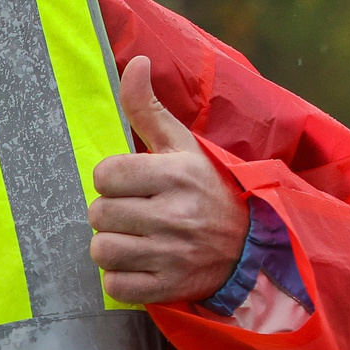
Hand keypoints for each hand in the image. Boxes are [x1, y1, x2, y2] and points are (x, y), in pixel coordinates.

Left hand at [87, 54, 249, 305]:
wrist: (251, 245)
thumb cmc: (207, 187)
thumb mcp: (182, 145)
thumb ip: (148, 107)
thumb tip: (137, 62)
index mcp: (175, 174)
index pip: (104, 174)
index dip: (111, 178)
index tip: (131, 182)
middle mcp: (175, 215)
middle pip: (98, 213)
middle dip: (110, 212)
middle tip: (134, 212)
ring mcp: (172, 254)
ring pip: (102, 250)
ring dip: (111, 245)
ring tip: (134, 237)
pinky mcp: (169, 287)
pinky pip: (115, 286)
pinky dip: (120, 278)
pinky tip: (139, 263)